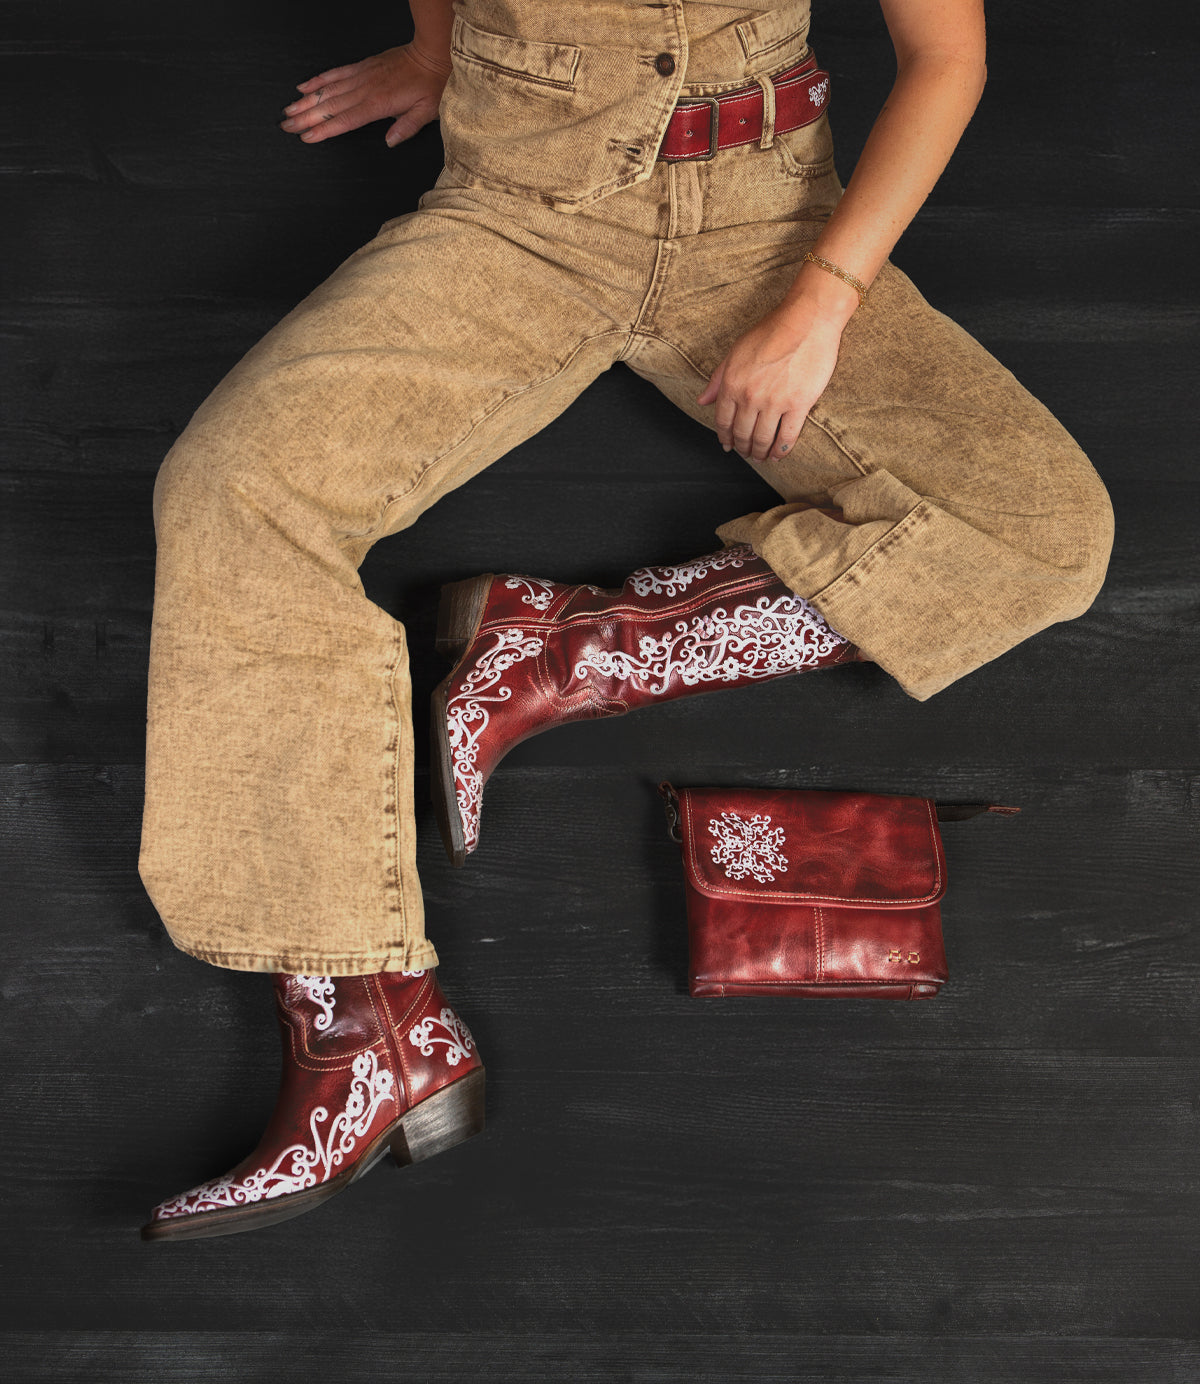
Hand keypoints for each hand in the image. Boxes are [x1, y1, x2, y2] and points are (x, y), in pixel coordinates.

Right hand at [280, 44, 451, 146]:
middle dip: (305, 117)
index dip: (323, 129)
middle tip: (287, 126)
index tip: (306, 136)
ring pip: (327, 89)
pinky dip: (318, 80)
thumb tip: (390, 142)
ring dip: (306, 101)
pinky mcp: (362, 66)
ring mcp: (361, 76)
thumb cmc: (431, 83)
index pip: (344, 120)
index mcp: (378, 104)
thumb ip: (406, 128)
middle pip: (329, 106)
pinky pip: (335, 73)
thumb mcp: (426, 112)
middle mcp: (365, 88)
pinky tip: (304, 87)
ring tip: (288, 110)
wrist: (432, 53)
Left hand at [697, 270, 856, 463]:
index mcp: (732, 383)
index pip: (723, 421)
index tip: (728, 446)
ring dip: (760, 452)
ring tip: (760, 457)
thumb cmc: (772, 330)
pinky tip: (778, 455)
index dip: (725, 437)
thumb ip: (718, 378)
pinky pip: (787, 436)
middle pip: (742, 433)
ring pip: (763, 439)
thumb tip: (702, 400)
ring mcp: (775, 402)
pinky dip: (781, 450)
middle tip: (746, 453)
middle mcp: (750, 396)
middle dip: (743, 448)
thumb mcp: (736, 350)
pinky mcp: (799, 405)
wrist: (807, 319)